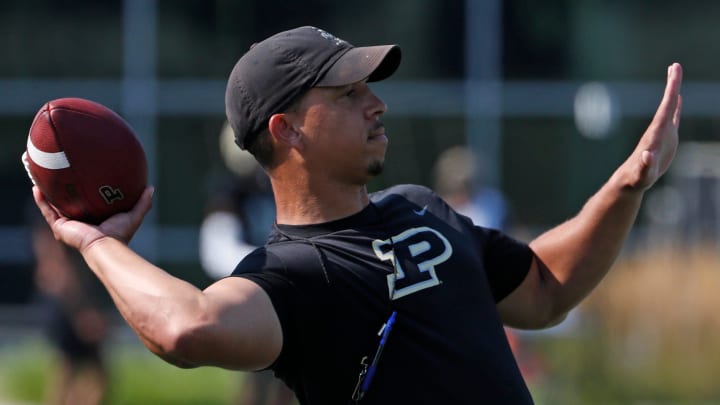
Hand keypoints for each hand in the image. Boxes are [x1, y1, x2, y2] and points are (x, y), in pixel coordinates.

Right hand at [32, 185, 153, 251]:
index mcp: (92, 218)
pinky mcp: (59, 227)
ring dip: (45, 191)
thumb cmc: (119, 234)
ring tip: (39, 175)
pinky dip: (41, 200)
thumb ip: (143, 202)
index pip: (84, 202)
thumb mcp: (133, 214)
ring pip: (52, 205)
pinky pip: (47, 211)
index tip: (78, 176)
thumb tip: (150, 187)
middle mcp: (77, 222)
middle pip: (65, 202)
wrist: (106, 246)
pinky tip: (36, 186)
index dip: (79, 191)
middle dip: (59, 189)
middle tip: (55, 172)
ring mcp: (66, 225)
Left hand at [624, 63, 682, 190]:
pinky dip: (677, 107)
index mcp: (656, 132)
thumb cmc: (637, 178)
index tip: (674, 72)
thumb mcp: (643, 173)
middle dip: (672, 84)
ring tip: (675, 74)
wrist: (633, 180)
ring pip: (670, 107)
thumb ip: (645, 165)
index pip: (666, 107)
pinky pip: (673, 118)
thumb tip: (647, 155)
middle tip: (675, 65)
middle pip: (668, 102)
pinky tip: (679, 99)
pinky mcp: (666, 139)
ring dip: (673, 91)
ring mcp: (663, 132)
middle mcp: (659, 128)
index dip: (671, 89)